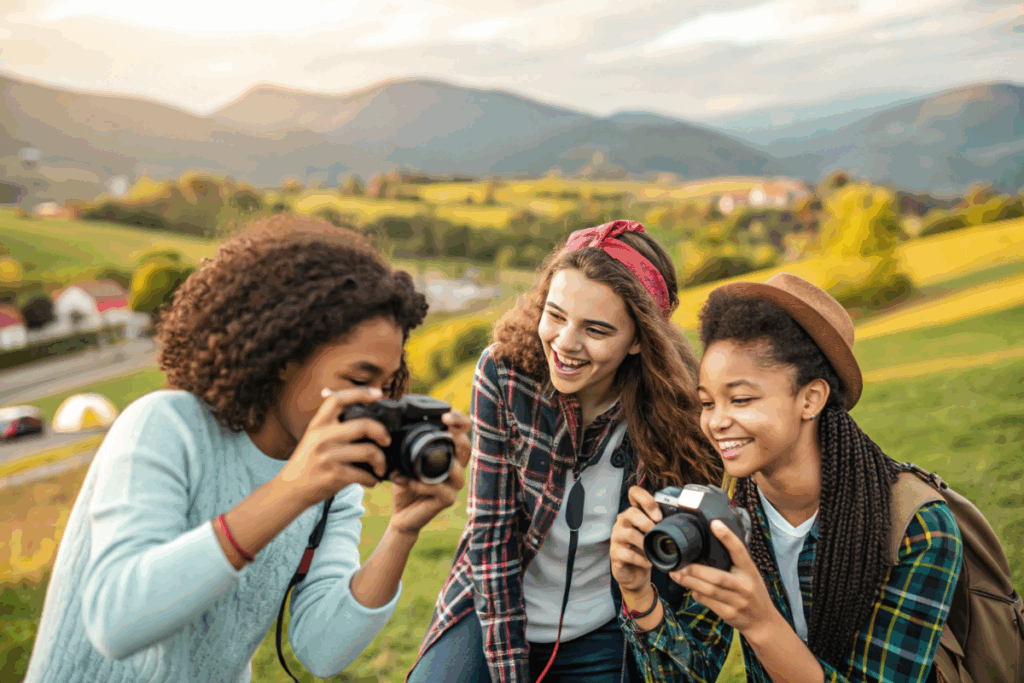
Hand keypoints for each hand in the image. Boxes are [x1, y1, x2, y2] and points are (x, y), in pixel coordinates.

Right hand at [277, 387, 391, 505]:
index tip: (378, 393)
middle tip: (387, 440)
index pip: (338, 400)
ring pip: (369, 451)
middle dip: (382, 432)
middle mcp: (322, 437)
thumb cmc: (307, 463)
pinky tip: (371, 480)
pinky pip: (364, 474)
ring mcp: (328, 456)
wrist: (290, 490)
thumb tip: (343, 400)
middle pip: (363, 426)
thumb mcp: (312, 437)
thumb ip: (329, 423)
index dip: (360, 393)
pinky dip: (373, 479)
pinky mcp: (334, 475)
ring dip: (381, 461)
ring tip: (380, 467)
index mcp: (317, 424)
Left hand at [387, 410, 471, 536]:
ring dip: (430, 464)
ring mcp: (454, 484)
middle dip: (456, 435)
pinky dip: (419, 483)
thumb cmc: (405, 482)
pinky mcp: (447, 499)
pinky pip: (439, 489)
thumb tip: (395, 424)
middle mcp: (456, 467)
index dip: (460, 421)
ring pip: (455, 469)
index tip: (445, 415)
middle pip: (466, 446)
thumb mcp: (403, 459)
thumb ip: (406, 444)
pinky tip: (401, 480)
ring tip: (408, 463)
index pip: (463, 432)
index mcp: (449, 453)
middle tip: (441, 427)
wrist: (401, 513)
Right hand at [610, 486, 663, 595]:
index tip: (658, 515)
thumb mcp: (655, 535)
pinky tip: (649, 562)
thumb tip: (680, 519)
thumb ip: (662, 525)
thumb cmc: (647, 550)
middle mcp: (623, 522)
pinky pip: (627, 553)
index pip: (634, 493)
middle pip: (631, 512)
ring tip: (653, 550)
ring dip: (644, 542)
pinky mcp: (615, 553)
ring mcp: (617, 537)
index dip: (645, 498)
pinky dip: (640, 559)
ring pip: (628, 533)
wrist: (636, 573)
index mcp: (634, 513)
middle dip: (647, 522)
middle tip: (657, 532)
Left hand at [669, 519, 779, 639]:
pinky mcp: (729, 614)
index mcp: (750, 570)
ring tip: (676, 574)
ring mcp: (737, 602)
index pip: (739, 551)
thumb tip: (708, 544)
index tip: (714, 524)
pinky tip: (689, 588)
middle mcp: (744, 586)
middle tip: (680, 564)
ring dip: (689, 582)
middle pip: (717, 577)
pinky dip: (696, 594)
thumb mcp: (749, 574)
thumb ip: (734, 562)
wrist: (763, 621)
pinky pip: (708, 602)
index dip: (727, 537)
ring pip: (709, 591)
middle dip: (696, 571)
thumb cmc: (753, 592)